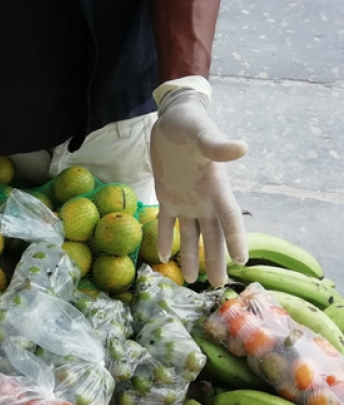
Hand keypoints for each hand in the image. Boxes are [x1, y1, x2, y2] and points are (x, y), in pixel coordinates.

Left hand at [150, 76, 247, 286]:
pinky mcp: (166, 197)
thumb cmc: (190, 123)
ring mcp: (185, 200)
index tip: (242, 261)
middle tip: (217, 285)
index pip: (230, 218)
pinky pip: (166, 224)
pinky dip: (164, 239)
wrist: (171, 119)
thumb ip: (217, 145)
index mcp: (216, 187)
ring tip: (193, 280)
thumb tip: (240, 149)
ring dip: (192, 256)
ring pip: (192, 235)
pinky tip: (162, 257)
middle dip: (216, 259)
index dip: (237, 238)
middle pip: (213, 235)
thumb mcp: (202, 133)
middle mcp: (204, 199)